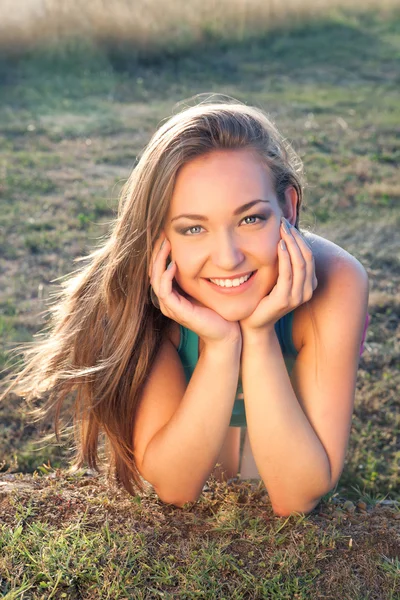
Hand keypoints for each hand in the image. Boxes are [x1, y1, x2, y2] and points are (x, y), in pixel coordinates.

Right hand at [149, 236, 241, 346]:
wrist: (227, 333)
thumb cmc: (219, 310)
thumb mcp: (207, 286)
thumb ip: (199, 273)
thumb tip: (202, 251)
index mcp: (173, 294)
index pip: (158, 270)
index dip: (159, 252)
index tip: (165, 234)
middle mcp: (168, 301)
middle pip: (152, 272)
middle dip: (156, 252)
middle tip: (162, 234)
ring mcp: (171, 307)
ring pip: (155, 280)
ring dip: (159, 261)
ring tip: (165, 244)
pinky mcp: (178, 311)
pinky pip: (164, 291)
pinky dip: (166, 276)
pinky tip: (173, 264)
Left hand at [239, 218, 317, 332]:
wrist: (254, 323)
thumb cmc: (264, 297)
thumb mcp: (277, 277)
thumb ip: (284, 262)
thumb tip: (283, 238)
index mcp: (308, 284)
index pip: (309, 256)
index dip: (300, 238)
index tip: (288, 224)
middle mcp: (307, 291)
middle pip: (307, 257)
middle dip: (296, 237)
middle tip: (284, 222)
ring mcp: (297, 296)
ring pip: (300, 264)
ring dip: (292, 243)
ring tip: (282, 230)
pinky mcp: (284, 300)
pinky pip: (288, 274)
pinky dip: (285, 258)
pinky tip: (280, 246)